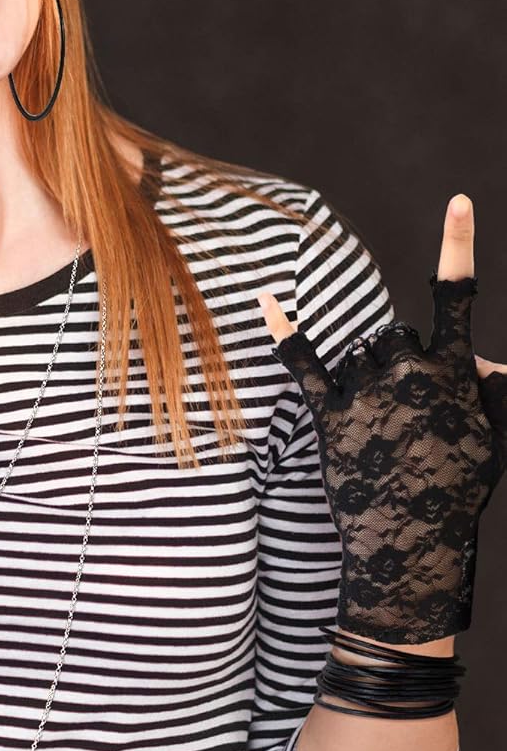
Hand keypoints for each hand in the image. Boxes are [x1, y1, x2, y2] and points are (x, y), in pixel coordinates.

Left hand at [257, 194, 506, 643]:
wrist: (413, 551)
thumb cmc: (457, 492)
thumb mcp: (492, 439)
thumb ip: (494, 390)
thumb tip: (487, 359)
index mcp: (454, 372)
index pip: (459, 296)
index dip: (459, 244)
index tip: (458, 199)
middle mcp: (411, 372)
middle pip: (394, 333)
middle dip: (399, 362)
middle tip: (406, 416)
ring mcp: (368, 392)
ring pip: (360, 350)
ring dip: (367, 376)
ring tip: (381, 431)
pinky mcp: (330, 414)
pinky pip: (302, 361)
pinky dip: (282, 330)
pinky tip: (265, 299)